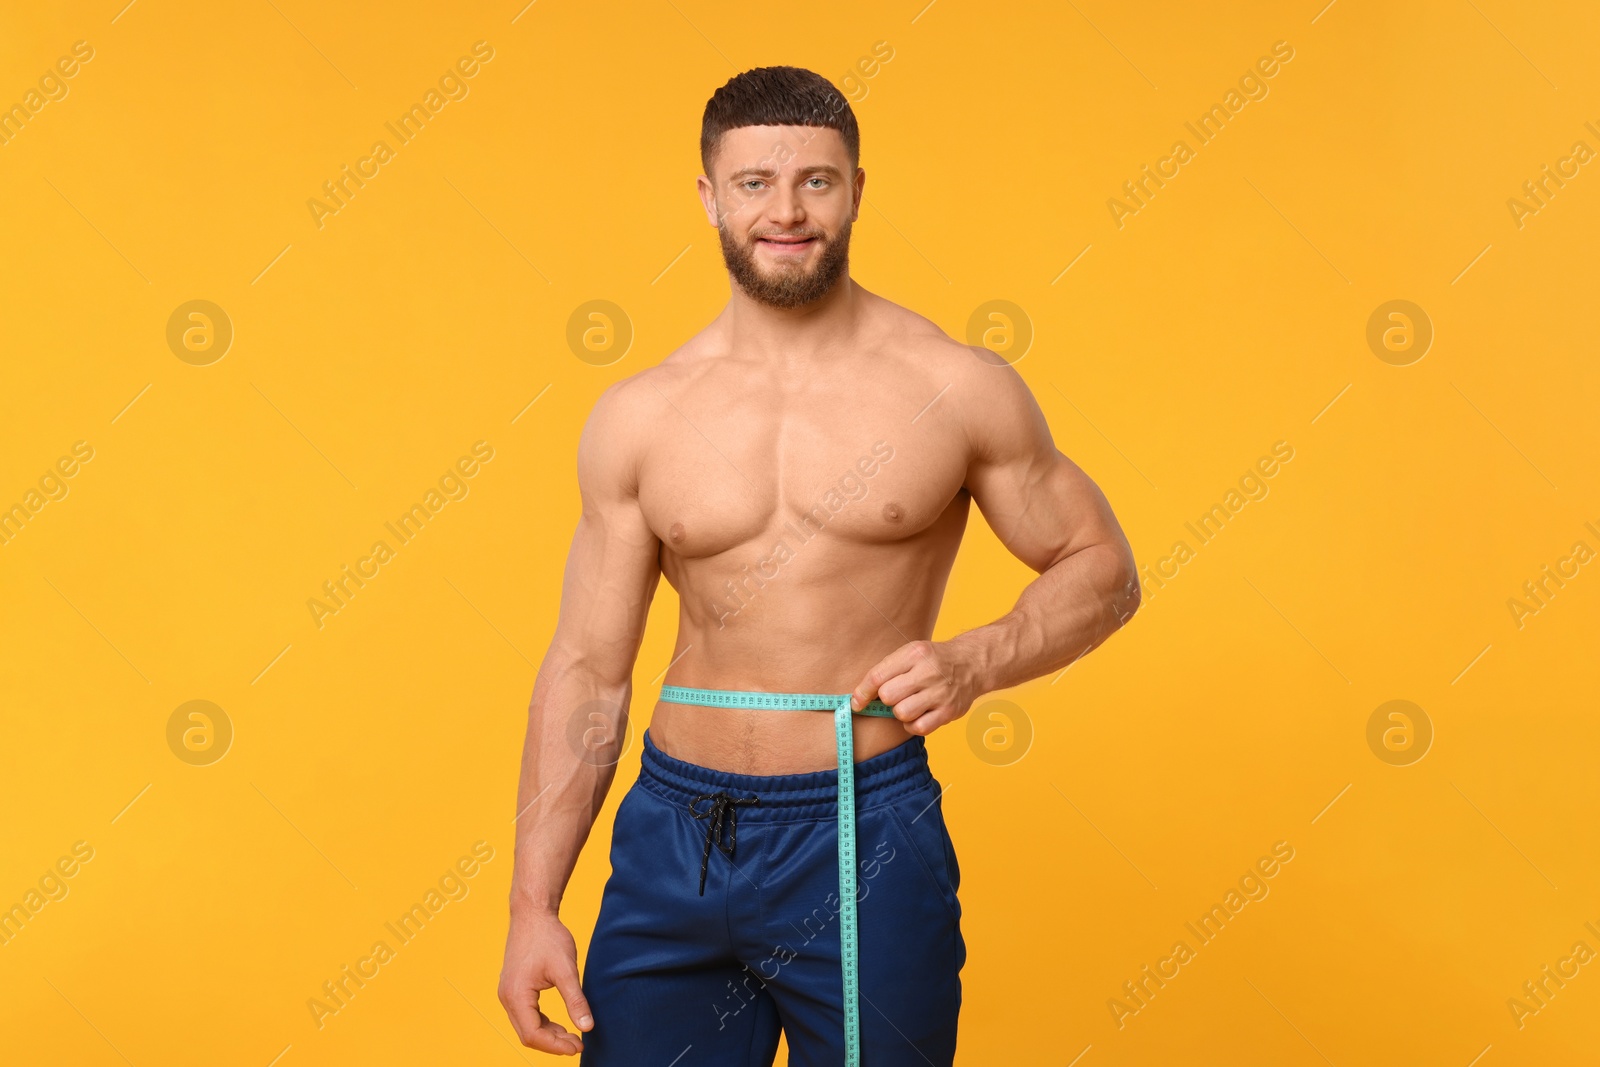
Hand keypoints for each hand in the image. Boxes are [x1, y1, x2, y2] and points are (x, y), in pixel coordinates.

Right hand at [498, 906, 593, 1054]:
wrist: (532, 914)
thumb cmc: (548, 937)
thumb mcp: (566, 970)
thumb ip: (575, 1000)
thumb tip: (587, 1027)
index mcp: (516, 995)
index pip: (533, 1034)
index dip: (556, 1046)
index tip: (578, 1046)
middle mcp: (506, 997)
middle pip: (527, 1034)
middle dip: (553, 1043)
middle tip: (578, 1044)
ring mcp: (508, 993)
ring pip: (526, 1026)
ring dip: (547, 1034)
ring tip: (572, 1036)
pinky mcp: (513, 988)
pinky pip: (525, 1015)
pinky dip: (542, 1023)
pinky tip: (559, 1023)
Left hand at [851, 638, 983, 734]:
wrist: (971, 664)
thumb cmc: (933, 661)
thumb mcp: (911, 653)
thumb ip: (887, 671)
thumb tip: (859, 698)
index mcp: (914, 654)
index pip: (878, 676)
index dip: (862, 692)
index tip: (856, 702)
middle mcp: (928, 672)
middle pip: (888, 696)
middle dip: (887, 699)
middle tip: (897, 695)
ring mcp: (940, 693)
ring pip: (902, 713)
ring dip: (900, 712)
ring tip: (910, 703)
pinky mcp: (948, 711)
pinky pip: (918, 727)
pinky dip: (912, 725)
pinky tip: (918, 714)